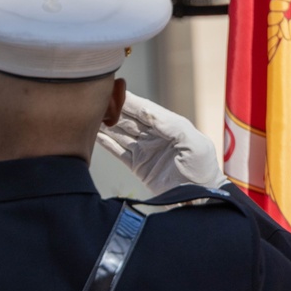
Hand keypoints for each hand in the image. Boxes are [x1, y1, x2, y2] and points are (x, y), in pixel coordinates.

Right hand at [97, 90, 224, 193]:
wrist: (200, 199)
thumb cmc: (203, 170)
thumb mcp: (194, 144)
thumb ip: (173, 126)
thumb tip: (147, 112)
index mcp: (170, 126)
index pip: (145, 109)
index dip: (128, 100)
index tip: (112, 91)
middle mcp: (155, 135)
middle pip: (129, 119)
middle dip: (112, 110)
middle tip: (93, 100)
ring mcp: (145, 150)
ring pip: (120, 133)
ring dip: (104, 124)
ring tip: (87, 115)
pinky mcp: (137, 165)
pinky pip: (117, 151)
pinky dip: (105, 142)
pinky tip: (92, 134)